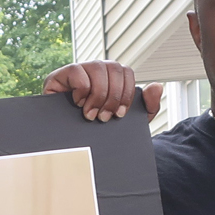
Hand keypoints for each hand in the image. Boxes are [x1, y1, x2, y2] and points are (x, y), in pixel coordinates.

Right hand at [41, 61, 163, 121]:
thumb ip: (147, 107)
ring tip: (91, 114)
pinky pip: (76, 70)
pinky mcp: (58, 76)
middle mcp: (95, 70)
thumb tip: (157, 86)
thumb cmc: (99, 132)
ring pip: (96, 66)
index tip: (120, 114)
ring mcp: (77, 71)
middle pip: (113, 66)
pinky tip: (78, 103)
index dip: (127, 92)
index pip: (126, 71)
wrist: (71, 148)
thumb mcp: (128, 123)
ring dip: (98, 94)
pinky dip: (81, 89)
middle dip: (113, 96)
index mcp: (111, 78)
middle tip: (105, 118)